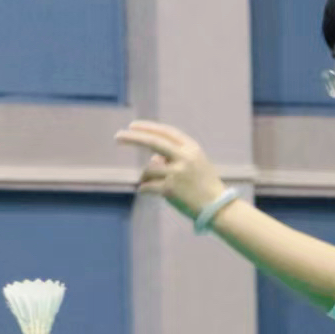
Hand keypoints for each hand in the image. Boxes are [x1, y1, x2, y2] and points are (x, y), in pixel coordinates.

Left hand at [115, 121, 230, 221]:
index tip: (132, 126)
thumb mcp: (196, 164)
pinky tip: (145, 191)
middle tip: (117, 136)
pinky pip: (147, 186)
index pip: (166, 132)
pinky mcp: (170, 189)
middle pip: (153, 142)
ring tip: (152, 185)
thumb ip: (175, 157)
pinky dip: (144, 188)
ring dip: (145, 177)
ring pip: (148, 169)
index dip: (148, 128)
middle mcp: (184, 157)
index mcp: (192, 148)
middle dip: (133, 138)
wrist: (217, 207)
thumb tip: (152, 158)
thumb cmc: (205, 185)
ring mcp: (177, 173)